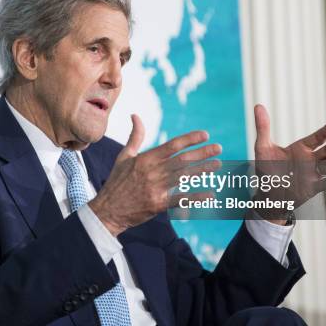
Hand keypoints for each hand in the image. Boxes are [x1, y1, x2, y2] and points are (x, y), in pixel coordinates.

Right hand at [89, 114, 221, 235]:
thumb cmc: (116, 182)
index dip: (189, 139)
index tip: (205, 135)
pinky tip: (210, 194)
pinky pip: (179, 199)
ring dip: (202, 170)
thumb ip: (135, 136)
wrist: (107, 210)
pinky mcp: (157, 205)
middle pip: (181, 160)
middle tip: (218, 148)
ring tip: (218, 164)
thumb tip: (135, 115)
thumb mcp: (124, 156)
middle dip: (201, 153)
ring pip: (183, 177)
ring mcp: (155, 188)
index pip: (172, 145)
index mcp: (145, 159)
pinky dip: (195, 197)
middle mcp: (152, 172)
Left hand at [252, 104, 325, 223]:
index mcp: (301, 149)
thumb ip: (263, 127)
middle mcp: (310, 160)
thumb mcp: (262, 147)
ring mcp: (312, 174)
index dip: (325, 132)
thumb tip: (258, 106)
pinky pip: (323, 185)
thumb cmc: (266, 169)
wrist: (266, 193)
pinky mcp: (311, 188)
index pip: (316, 138)